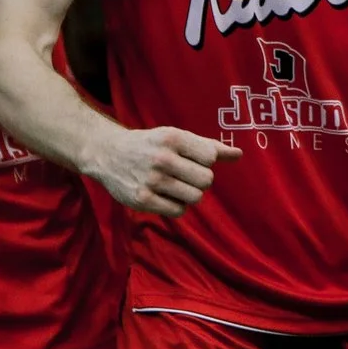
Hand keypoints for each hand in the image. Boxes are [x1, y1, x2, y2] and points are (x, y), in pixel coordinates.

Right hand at [87, 124, 242, 216]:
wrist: (109, 154)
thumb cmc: (151, 145)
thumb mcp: (176, 137)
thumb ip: (208, 146)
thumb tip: (239, 154)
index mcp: (172, 138)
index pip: (210, 157)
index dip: (206, 161)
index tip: (192, 159)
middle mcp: (162, 158)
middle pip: (206, 180)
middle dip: (200, 180)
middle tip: (184, 175)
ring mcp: (151, 181)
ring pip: (195, 197)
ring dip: (190, 194)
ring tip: (175, 186)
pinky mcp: (142, 200)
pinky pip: (178, 211)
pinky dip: (177, 206)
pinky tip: (166, 196)